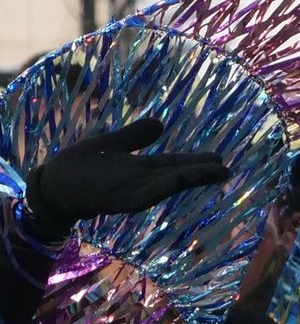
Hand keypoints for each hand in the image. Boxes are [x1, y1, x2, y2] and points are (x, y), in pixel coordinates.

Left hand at [26, 118, 228, 240]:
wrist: (48, 186)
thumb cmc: (76, 168)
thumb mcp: (108, 145)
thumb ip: (133, 137)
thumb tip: (160, 124)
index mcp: (139, 168)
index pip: (173, 163)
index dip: (195, 161)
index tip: (219, 158)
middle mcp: (139, 181)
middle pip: (175, 175)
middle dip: (201, 173)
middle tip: (227, 170)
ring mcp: (129, 191)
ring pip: (165, 186)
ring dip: (189, 181)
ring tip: (213, 174)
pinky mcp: (115, 200)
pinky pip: (141, 196)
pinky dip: (160, 190)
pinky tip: (176, 183)